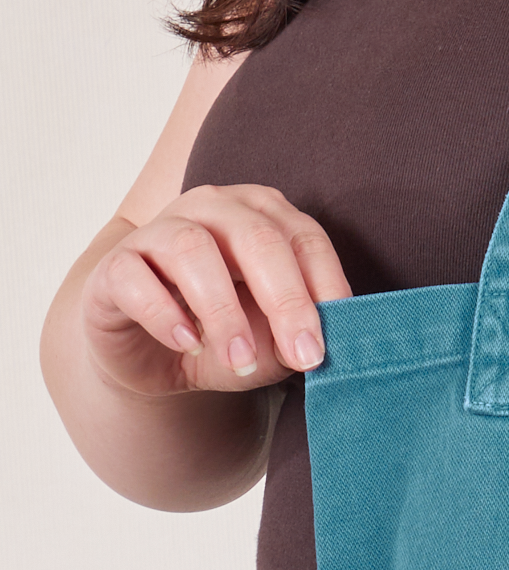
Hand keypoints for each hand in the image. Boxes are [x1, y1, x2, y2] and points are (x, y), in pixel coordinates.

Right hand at [81, 185, 350, 397]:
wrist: (150, 354)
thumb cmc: (220, 334)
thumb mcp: (269, 341)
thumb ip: (297, 336)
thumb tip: (323, 348)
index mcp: (262, 215)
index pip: (304, 238)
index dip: (325, 289)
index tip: (332, 342)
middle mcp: (213, 209)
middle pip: (257, 238)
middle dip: (286, 301)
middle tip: (302, 355)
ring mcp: (159, 230)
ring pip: (193, 249)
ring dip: (223, 312)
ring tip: (239, 360)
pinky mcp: (115, 263)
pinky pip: (134, 276)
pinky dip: (163, 313)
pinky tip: (186, 343)